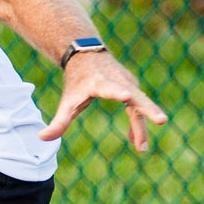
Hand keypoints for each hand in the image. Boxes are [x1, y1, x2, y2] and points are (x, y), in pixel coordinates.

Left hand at [39, 52, 168, 151]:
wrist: (87, 56)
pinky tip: (137, 142)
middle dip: (148, 108)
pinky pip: (138, 108)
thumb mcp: (68, 101)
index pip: (110, 87)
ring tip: (141, 148)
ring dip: (142, 126)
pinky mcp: (133, 88)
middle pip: (136, 96)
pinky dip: (138, 125)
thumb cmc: (77, 81)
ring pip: (140, 105)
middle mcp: (118, 81)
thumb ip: (58, 121)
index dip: (117, 92)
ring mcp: (128, 83)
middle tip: (161, 120)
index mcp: (100, 82)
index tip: (125, 96)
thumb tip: (42, 138)